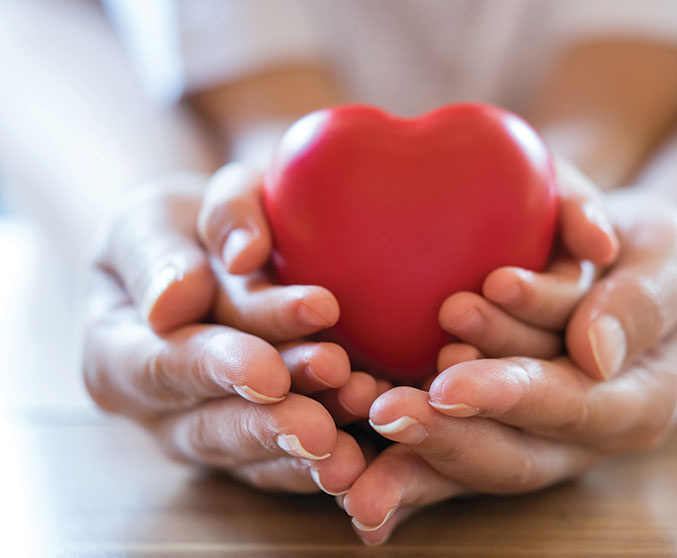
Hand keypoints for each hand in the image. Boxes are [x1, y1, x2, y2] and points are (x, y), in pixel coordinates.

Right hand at [82, 174, 365, 494]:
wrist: (210, 257)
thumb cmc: (176, 232)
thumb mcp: (151, 218)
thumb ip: (158, 252)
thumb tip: (174, 300)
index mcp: (116, 356)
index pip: (165, 367)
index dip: (217, 371)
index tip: (269, 372)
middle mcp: (158, 413)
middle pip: (214, 426)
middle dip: (273, 423)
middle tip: (326, 419)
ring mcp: (210, 437)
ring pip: (259, 453)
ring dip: (315, 437)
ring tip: (365, 410)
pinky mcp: (261, 448)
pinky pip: (294, 464)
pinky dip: (333, 455)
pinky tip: (374, 446)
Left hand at [343, 190, 676, 544]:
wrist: (636, 269)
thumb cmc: (661, 256)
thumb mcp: (675, 261)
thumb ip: (642, 303)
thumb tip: (595, 354)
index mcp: (637, 404)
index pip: (573, 408)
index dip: (512, 398)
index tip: (449, 380)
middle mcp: (584, 437)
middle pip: (515, 456)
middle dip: (447, 436)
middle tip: (382, 409)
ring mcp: (539, 437)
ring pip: (474, 461)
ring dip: (415, 445)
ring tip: (357, 404)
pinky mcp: (500, 425)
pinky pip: (450, 447)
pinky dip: (402, 458)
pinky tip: (347, 457)